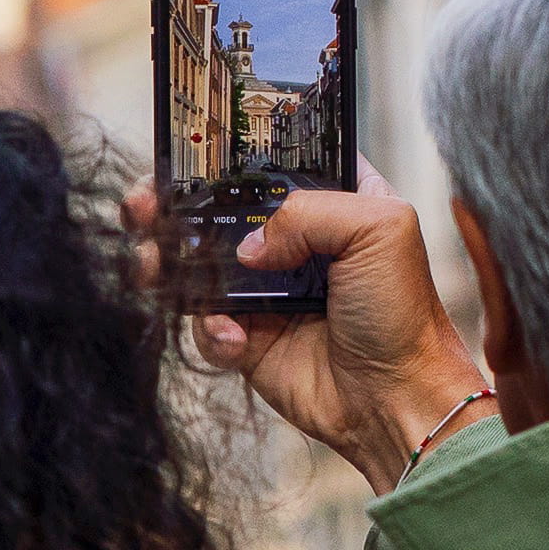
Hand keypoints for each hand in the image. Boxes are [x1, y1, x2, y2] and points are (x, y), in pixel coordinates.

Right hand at [132, 181, 490, 495]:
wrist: (395, 400)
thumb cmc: (404, 315)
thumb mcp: (380, 229)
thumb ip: (308, 211)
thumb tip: (247, 245)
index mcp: (333, 200)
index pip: (270, 160)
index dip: (228, 152)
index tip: (189, 148)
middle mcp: (295, 241)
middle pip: (217, 208)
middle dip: (173, 203)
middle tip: (144, 204)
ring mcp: (266, 289)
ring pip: (196, 262)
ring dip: (165, 259)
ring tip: (149, 262)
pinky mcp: (248, 336)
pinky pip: (204, 322)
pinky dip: (207, 327)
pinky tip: (234, 337)